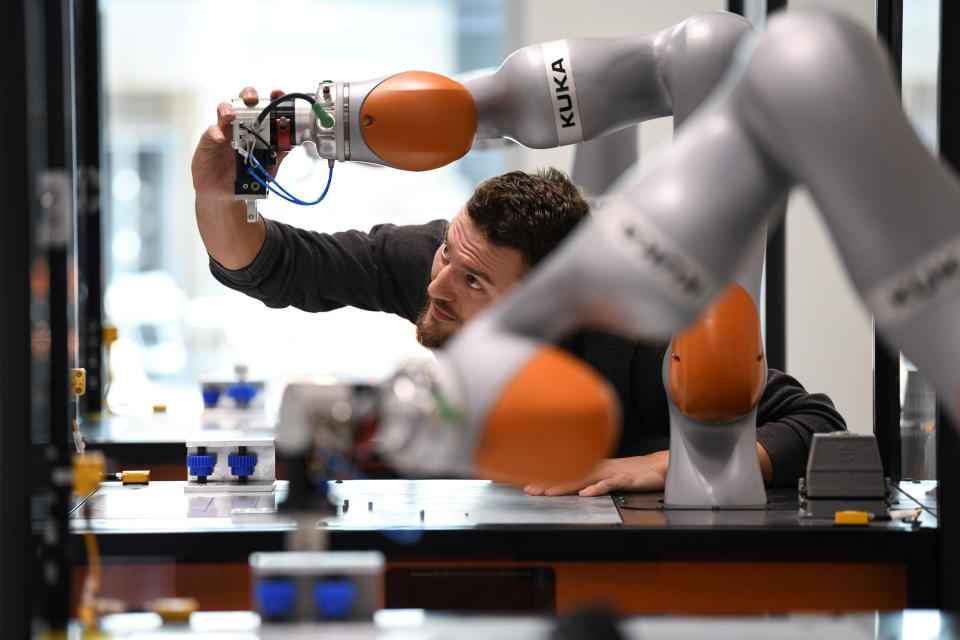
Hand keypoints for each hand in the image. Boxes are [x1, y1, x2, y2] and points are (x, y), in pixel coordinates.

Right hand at [192, 87, 286, 269]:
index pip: (262, 109)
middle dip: (248, 95)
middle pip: (242, 103)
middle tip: (252, 99)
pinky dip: (216, 133)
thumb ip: (276, 156)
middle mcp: (239, 126)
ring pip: (223, 111)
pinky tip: (221, 139)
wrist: (224, 193)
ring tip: (232, 115)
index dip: (270, 100)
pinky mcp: (209, 141)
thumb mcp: (265, 168)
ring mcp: (223, 131)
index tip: (278, 94)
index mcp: (254, 130)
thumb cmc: (243, 176)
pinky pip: (211, 132)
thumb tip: (290, 146)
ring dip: (228, 109)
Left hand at [523, 451, 669, 496]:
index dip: (546, 476)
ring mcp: (611, 472)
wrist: (660, 467)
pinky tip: (585, 495)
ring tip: (547, 492)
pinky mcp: (624, 479)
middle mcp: (598, 467)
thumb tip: (575, 489)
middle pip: (569, 474)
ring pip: (584, 479)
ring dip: (565, 486)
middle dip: (547, 481)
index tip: (526, 483)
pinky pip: (608, 485)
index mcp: (593, 467)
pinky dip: (596, 489)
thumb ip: (592, 480)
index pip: (566, 471)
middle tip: (528, 489)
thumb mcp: (609, 476)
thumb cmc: (635, 474)